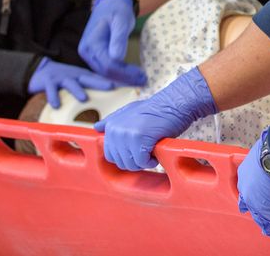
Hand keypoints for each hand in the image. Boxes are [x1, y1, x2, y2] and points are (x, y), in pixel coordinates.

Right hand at [27, 57, 115, 108]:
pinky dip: (53, 97)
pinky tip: (57, 106)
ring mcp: (61, 78)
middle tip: (111, 87)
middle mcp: (74, 76)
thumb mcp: (78, 80)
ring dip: (77, 90)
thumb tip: (111, 95)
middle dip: (100, 83)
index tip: (124, 86)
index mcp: (83, 76)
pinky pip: (51, 90)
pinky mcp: (49, 82)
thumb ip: (91, 87)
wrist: (41, 70)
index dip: (111, 82)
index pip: (99, 79)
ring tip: (84, 98)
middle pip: (89, 79)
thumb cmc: (64, 79)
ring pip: (71, 84)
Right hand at [78, 0, 145, 85]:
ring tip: (141, 80)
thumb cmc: (116, 10)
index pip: (108, 64)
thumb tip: (117, 58)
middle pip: (106, 72)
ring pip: (106, 73)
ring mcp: (89, 55)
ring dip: (123, 79)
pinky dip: (119, 75)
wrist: (110, 4)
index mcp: (90, 43)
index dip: (125, 73)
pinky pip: (106, 69)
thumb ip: (118, 39)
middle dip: (126, 78)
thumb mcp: (120, 21)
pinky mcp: (95, 57)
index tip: (142, 75)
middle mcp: (86, 52)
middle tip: (144, 80)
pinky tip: (131, 76)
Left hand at [94, 67, 215, 168]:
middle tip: (147, 150)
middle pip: (120, 162)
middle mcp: (115, 130)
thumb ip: (112, 121)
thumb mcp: (129, 112)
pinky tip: (156, 149)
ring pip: (131, 164)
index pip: (110, 155)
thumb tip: (96, 127)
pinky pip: (142, 162)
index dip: (125, 157)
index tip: (137, 151)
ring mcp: (126, 134)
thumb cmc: (155, 110)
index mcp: (111, 126)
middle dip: (135, 161)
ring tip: (152, 148)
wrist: (173, 103)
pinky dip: (152, 160)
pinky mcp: (139, 139)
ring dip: (144, 162)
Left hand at [237, 133, 269, 239]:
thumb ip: (269, 158)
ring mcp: (255, 200)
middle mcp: (246, 188)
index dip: (251, 198)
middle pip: (251, 206)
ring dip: (269, 226)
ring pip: (261, 217)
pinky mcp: (267, 208)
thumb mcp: (267, 152)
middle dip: (257, 215)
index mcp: (245, 173)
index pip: (247, 189)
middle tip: (261, 223)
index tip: (252, 204)